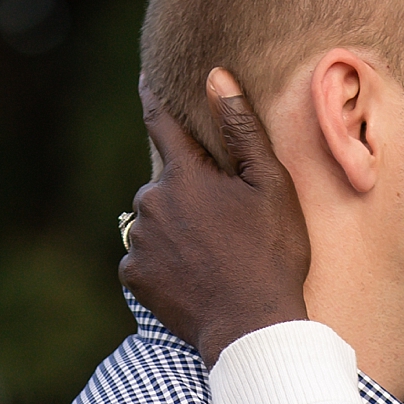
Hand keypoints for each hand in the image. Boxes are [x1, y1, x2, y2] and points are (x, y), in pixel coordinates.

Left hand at [118, 68, 311, 365]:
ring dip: (175, 228)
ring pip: (154, 220)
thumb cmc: (270, 255)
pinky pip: (144, 257)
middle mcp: (151, 200)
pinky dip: (163, 262)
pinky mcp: (134, 275)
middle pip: (165, 182)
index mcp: (184, 174)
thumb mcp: (270, 186)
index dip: (153, 96)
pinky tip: (193, 277)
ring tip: (212, 256)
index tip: (145, 79)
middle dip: (187, 192)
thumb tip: (215, 75)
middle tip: (224, 225)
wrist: (251, 329)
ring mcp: (139, 240)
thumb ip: (241, 128)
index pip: (160, 121)